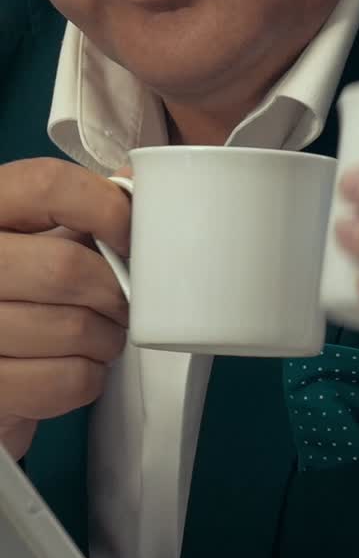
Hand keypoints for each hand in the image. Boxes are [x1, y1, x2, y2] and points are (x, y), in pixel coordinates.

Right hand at [0, 159, 129, 458]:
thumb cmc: (18, 288)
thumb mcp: (36, 237)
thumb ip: (79, 210)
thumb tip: (140, 178)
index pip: (48, 186)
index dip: (106, 208)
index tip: (132, 238)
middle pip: (67, 267)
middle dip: (113, 291)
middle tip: (121, 302)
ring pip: (74, 329)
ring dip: (106, 337)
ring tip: (100, 334)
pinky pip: (67, 380)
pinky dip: (90, 376)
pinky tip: (77, 365)